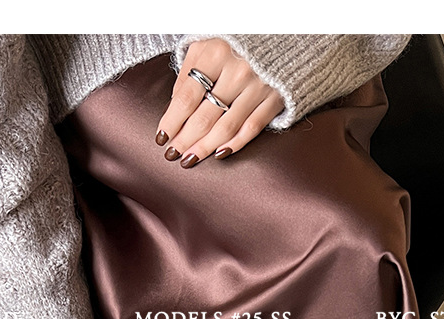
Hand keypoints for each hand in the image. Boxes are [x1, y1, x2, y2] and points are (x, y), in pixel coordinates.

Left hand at [155, 38, 284, 166]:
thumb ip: (189, 72)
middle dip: (185, 140)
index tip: (161, 138)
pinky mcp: (275, 98)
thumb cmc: (235, 42)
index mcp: (215, 54)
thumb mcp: (206, 45)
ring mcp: (258, 86)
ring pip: (226, 127)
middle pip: (204, 116)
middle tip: (172, 154)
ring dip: (204, 147)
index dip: (171, 121)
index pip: (186, 97)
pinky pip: (252, 128)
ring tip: (190, 159)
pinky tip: (219, 154)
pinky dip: (234, 144)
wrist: (282, 34)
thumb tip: (174, 108)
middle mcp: (237, 71)